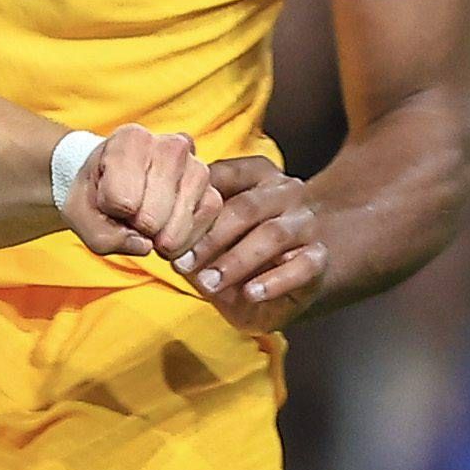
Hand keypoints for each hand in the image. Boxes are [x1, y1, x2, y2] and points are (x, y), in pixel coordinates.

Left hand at [60, 125, 218, 263]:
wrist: (112, 186)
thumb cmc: (95, 196)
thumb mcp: (80, 216)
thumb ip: (103, 236)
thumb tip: (146, 245)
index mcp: (131, 140)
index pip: (122, 200)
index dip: (111, 214)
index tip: (106, 201)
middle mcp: (170, 145)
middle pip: (152, 215)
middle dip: (137, 229)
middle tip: (129, 217)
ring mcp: (197, 166)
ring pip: (182, 219)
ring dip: (161, 238)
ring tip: (146, 228)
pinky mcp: (213, 190)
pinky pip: (205, 223)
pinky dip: (184, 240)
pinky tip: (166, 236)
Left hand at [169, 152, 325, 327]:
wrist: (285, 276)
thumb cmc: (235, 248)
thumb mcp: (209, 232)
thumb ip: (190, 222)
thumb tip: (151, 227)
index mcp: (256, 175)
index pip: (224, 176)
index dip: (193, 202)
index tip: (162, 229)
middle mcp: (285, 192)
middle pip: (247, 207)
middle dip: (210, 237)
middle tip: (180, 264)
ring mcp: (305, 223)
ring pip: (273, 235)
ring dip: (236, 261)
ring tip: (207, 284)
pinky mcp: (318, 257)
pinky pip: (303, 266)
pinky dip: (275, 281)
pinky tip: (250, 294)